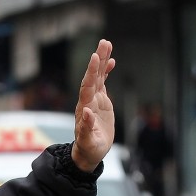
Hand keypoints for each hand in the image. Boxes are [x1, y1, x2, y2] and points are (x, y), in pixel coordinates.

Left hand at [71, 39, 115, 172]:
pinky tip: (111, 61)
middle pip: (93, 76)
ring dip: (102, 61)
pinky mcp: (100, 101)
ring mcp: (94, 99)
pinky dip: (106, 71)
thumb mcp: (88, 141)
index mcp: (84, 108)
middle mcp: (88, 100)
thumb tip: (86, 112)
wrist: (89, 152)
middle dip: (98, 60)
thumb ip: (86, 128)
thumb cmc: (88, 149)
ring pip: (98, 76)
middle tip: (104, 43)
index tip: (95, 57)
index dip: (92, 72)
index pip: (87, 86)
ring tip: (107, 44)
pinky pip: (103, 82)